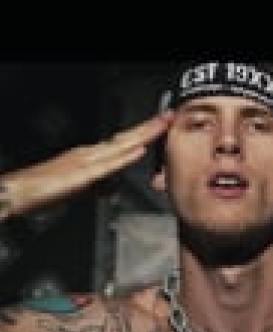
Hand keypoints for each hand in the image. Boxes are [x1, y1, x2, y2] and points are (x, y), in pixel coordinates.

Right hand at [0, 112, 172, 219]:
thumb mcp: (80, 187)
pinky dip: (125, 157)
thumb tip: (112, 187)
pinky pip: (107, 164)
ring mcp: (87, 160)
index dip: (143, 133)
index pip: (123, 142)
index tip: (160, 127)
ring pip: (120, 146)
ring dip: (142, 135)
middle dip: (148, 128)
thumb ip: (98, 185)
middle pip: (125, 138)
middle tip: (168, 117)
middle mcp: (91, 152)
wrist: (23, 191)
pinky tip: (138, 151)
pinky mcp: (82, 174)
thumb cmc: (48, 188)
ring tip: (161, 126)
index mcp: (91, 155)